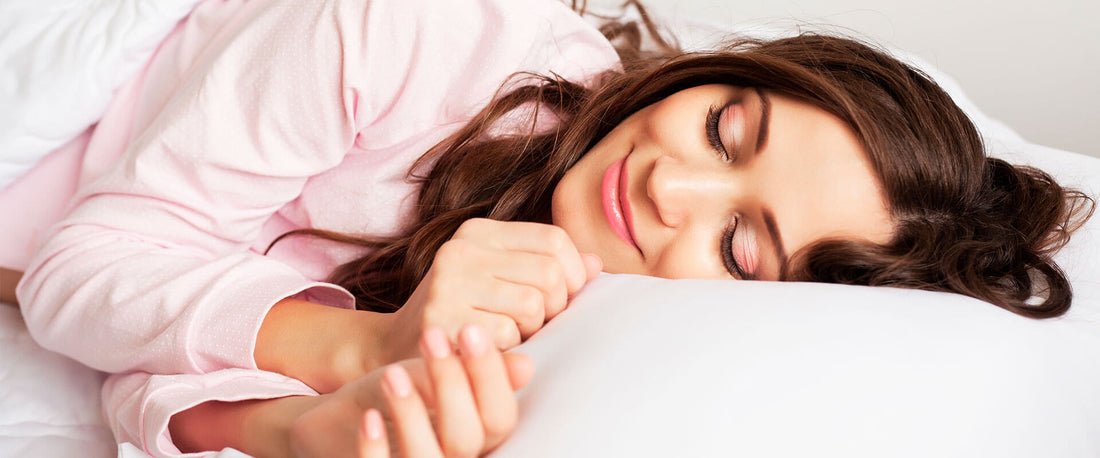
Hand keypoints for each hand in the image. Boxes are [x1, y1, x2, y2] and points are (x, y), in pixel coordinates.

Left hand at [288, 324, 533, 457]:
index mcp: (480, 437)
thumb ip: (478, 374)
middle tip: (431, 334)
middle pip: (467, 438)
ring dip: (411, 415)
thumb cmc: (407, 396)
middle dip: (451, 383)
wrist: (347, 422)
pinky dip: (376, 449)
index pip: (500, 417)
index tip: (470, 328)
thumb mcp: (440, 377)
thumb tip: (527, 365)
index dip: (488, 376)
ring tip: (392, 373)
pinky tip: (369, 417)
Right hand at [384, 219, 601, 362]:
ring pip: (532, 306)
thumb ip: (545, 268)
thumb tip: (596, 264)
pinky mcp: (439, 320)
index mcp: (478, 232)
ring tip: (508, 333)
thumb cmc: (462, 314)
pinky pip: (507, 335)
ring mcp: (446, 284)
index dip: (573, 273)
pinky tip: (486, 348)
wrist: (393, 350)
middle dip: (554, 308)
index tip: (562, 297)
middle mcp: (460, 250)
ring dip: (531, 330)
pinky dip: (507, 349)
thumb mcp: (500, 279)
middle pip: (549, 274)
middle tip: (534, 323)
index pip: (555, 240)